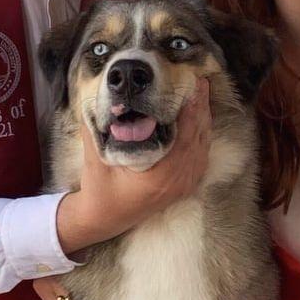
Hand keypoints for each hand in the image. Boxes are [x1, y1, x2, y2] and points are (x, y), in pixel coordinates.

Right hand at [56, 78, 212, 253]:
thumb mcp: (95, 158)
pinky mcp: (184, 186)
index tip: (193, 88)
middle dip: (201, 109)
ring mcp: (183, 186)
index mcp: (159, 178)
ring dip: (203, 120)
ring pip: (203, 147)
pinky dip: (201, 135)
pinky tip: (199, 118)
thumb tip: (99, 97)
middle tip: (200, 82)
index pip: (184, 139)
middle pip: (199, 140)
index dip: (191, 112)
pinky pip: (200, 156)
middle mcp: (177, 183)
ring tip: (200, 94)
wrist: (103, 218)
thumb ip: (96, 129)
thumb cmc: (99, 189)